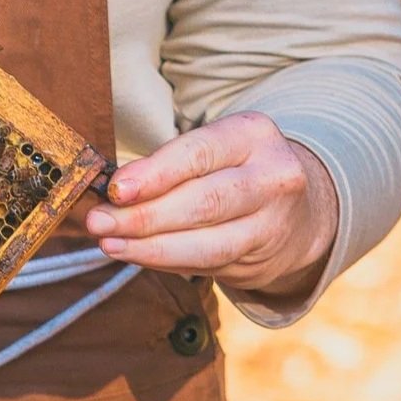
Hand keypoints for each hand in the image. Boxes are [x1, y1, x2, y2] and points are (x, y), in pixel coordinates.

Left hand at [76, 111, 338, 299]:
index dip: (155, 175)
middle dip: (145, 217)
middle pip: (204, 203)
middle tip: (99, 222)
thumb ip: (168, 163)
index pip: (199, 155)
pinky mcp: (264, 261)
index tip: (115, 190)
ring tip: (111, 244)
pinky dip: (167, 262)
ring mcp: (273, 225)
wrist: (302, 205)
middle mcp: (273, 179)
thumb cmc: (235, 166)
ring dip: (151, 249)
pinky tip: (137, 255)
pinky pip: (208, 265)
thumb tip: (114, 190)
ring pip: (209, 245)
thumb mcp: (213, 145)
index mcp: (254, 135)